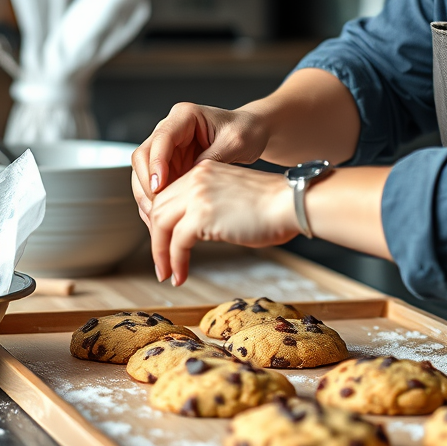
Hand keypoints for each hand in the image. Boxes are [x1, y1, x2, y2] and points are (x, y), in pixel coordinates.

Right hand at [131, 102, 269, 213]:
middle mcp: (170, 129)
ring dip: (147, 196)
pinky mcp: (170, 164)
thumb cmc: (246, 130)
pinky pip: (154, 184)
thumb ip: (212, 159)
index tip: (159, 187)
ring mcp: (168, 148)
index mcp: (184, 116)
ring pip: (143, 173)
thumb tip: (189, 182)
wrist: (252, 133)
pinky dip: (156, 201)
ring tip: (158, 220)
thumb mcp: (235, 142)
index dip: (156, 164)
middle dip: (146, 184)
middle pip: (143, 156)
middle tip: (157, 209)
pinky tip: (162, 219)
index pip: (161, 138)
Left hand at [145, 161, 298, 284]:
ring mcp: (197, 195)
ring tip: (166, 272)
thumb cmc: (272, 205)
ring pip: (161, 225)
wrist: (290, 203)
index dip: (162, 222)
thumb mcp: (232, 196)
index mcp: (203, 170)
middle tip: (162, 261)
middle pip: (158, 209)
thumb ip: (210, 205)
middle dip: (156, 238)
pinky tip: (180, 275)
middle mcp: (196, 178)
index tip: (164, 242)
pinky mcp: (201, 216)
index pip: (168, 195)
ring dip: (160, 253)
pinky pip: (176, 242)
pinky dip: (174, 261)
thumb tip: (195, 230)